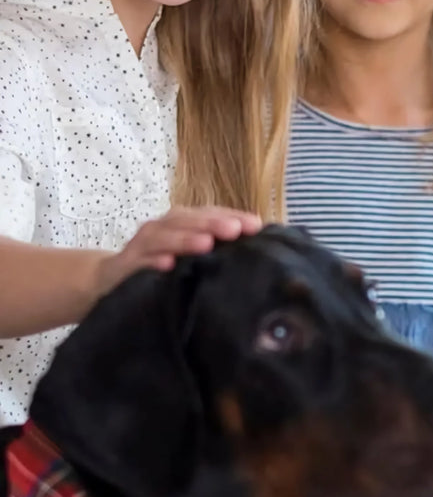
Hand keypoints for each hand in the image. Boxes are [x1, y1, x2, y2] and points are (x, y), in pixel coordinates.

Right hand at [95, 206, 262, 298]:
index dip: (232, 217)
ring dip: (184, 239)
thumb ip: (218, 252)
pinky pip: (138, 263)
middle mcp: (162, 229)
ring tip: (205, 244)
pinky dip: (151, 262)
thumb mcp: (192, 259)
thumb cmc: (161, 268)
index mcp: (182, 226)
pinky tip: (166, 265)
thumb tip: (259, 253)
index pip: (210, 216)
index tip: (256, 226)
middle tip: (236, 229)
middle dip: (212, 224)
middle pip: (188, 221)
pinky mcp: (125, 267)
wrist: (109, 280)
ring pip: (163, 237)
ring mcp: (142, 246)